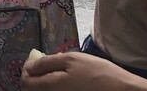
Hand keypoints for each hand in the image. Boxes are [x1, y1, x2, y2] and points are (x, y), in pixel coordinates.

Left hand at [22, 52, 146, 89]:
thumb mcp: (71, 59)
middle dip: (36, 75)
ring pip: (45, 90)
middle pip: (34, 88)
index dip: (27, 68)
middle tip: (46, 64)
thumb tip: (29, 65)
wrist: (120, 90)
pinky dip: (56, 86)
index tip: (36, 59)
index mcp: (51, 86)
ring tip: (58, 71)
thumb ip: (47, 62)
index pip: (26, 81)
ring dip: (45, 80)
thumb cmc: (96, 72)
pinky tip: (67, 79)